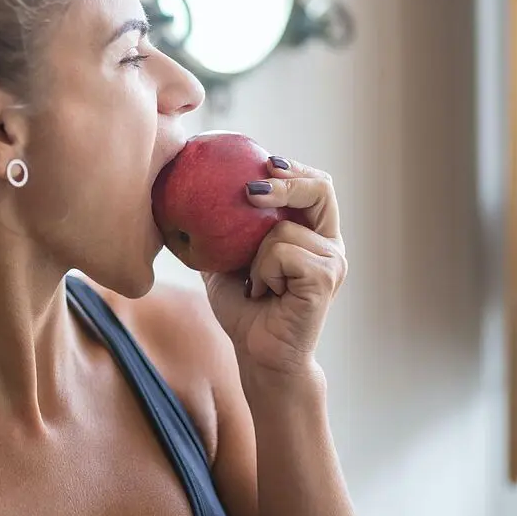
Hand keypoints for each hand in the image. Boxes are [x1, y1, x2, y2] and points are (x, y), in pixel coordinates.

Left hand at [203, 157, 346, 380]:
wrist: (258, 354)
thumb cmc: (244, 309)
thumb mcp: (226, 260)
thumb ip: (222, 228)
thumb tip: (183, 192)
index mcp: (313, 234)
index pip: (315, 185)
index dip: (293, 168)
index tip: (262, 161)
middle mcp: (330, 244)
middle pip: (320, 187)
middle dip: (286, 180)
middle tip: (250, 190)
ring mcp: (333, 260)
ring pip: (283, 229)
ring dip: (254, 256)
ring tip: (257, 286)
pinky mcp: (326, 278)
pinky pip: (281, 252)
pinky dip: (262, 272)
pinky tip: (264, 294)